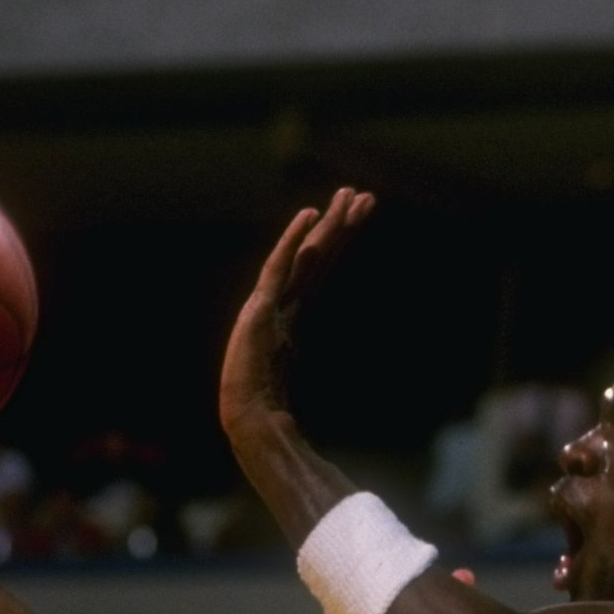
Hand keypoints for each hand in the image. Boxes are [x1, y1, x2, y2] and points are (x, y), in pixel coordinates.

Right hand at [219, 188, 375, 443]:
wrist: (250, 418)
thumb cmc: (265, 402)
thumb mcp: (286, 367)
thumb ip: (291, 350)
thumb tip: (299, 350)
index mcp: (292, 310)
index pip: (322, 266)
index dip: (340, 239)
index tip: (359, 214)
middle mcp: (283, 300)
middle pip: (318, 254)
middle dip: (340, 224)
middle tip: (362, 195)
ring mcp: (271, 303)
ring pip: (306, 255)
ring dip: (327, 225)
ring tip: (347, 196)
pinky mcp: (259, 311)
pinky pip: (280, 267)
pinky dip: (294, 240)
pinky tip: (308, 216)